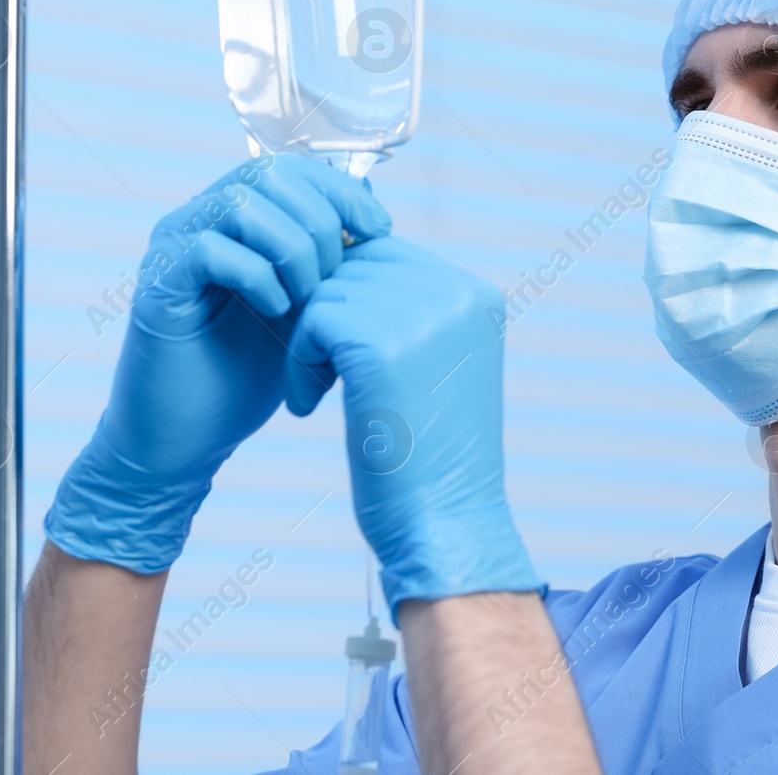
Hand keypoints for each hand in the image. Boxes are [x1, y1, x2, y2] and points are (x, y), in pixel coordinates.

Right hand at [44, 153, 390, 571]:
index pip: (291, 167)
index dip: (341, 190)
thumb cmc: (249, 373)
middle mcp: (199, 219)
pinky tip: (275, 313)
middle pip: (268, 173)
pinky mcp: (157, 283)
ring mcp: (174, 246)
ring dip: (291, 250)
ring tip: (305, 301)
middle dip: (320, 223)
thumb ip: (331, 262)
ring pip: (242, 203)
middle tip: (334, 282)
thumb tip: (376, 217)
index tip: (378, 231)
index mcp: (236, 219)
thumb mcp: (308, 306)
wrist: (188, 437)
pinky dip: (257, 277)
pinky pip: (210, 249)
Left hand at [286, 236, 542, 618]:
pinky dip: (298, 363)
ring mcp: (423, 315)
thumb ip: (412, 309)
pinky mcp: (380, 345)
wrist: (444, 524)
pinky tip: (309, 404)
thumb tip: (347, 257)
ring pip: (328, 291)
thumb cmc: (432, 457)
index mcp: (479, 296)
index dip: (353, 298)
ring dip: (310, 341)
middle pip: (355, 265)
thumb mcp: (439, 365)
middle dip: (329, 317)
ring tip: (318, 393)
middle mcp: (458, 294)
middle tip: (327, 376)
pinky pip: (312, 321)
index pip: (388, 253)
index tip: (349, 356)